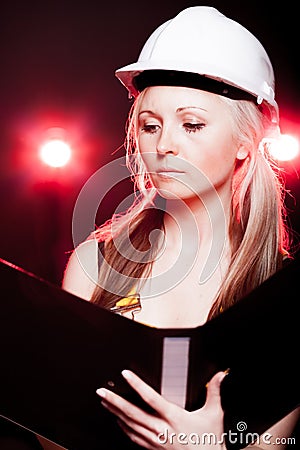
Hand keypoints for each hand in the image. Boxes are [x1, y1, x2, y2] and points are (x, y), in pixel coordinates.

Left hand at [96, 370, 226, 448]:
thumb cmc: (210, 441)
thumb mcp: (215, 415)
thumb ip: (215, 392)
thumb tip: (221, 375)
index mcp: (174, 418)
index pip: (151, 398)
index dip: (137, 385)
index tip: (126, 374)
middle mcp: (162, 429)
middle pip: (133, 413)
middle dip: (115, 401)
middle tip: (102, 391)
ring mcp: (156, 441)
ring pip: (130, 425)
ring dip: (115, 412)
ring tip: (104, 402)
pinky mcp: (155, 449)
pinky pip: (134, 438)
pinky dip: (124, 428)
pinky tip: (118, 421)